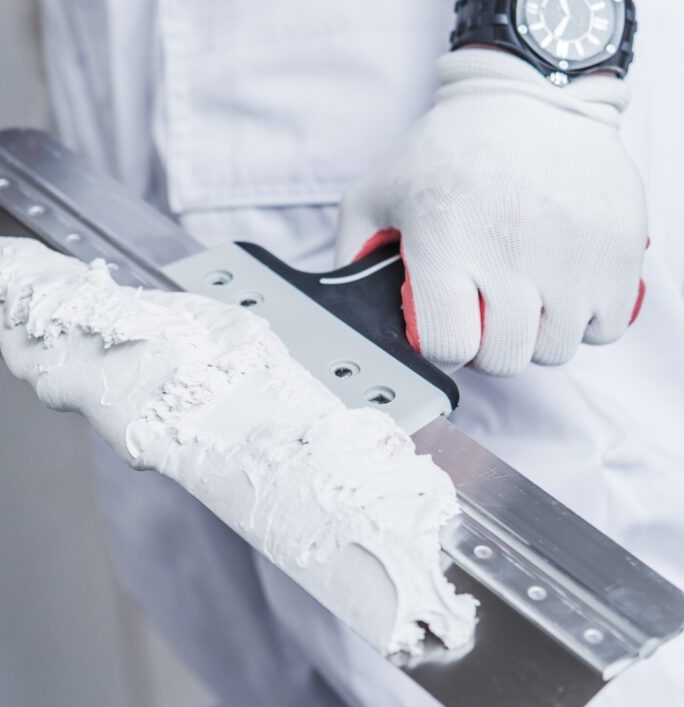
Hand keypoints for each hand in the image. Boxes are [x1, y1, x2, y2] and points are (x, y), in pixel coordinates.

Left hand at [336, 49, 646, 376]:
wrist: (531, 94)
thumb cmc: (446, 150)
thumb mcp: (376, 193)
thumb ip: (351, 255)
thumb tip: (342, 313)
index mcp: (444, 239)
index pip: (449, 346)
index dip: (443, 347)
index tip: (445, 327)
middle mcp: (511, 247)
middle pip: (505, 358)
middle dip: (487, 346)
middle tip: (483, 311)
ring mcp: (573, 248)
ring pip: (556, 348)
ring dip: (537, 336)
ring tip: (523, 297)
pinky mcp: (620, 243)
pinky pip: (606, 326)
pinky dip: (586, 319)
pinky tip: (563, 289)